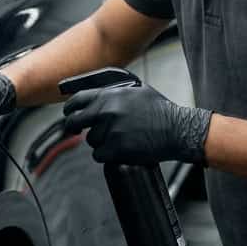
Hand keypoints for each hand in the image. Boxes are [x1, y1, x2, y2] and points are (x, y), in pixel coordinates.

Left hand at [62, 85, 210, 165]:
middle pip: (75, 122)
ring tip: (117, 139)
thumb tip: (96, 94)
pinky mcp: (117, 150)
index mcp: (110, 96)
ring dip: (99, 141)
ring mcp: (111, 132)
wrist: (177, 130)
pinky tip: (118, 150)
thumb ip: (114, 91)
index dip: (69, 108)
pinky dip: (106, 155)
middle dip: (74, 127)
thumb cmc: (160, 110)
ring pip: (90, 140)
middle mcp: (107, 112)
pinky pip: (99, 155)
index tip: (69, 114)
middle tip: (77, 131)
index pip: (77, 101)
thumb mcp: (137, 90)